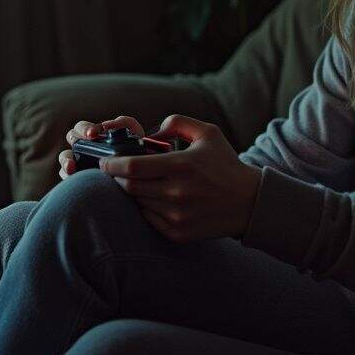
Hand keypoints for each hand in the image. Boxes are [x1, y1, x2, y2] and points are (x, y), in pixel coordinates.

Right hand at [57, 115, 144, 179]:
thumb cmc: (134, 150)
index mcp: (93, 135)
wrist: (141, 175)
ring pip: (65, 159)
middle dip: (74, 141)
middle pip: (71, 139)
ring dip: (66, 162)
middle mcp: (83, 148)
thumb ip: (125, 123)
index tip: (92, 134)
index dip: (84, 129)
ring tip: (71, 167)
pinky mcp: (80, 180)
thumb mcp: (134, 133)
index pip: (81, 127)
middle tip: (84, 147)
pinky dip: (70, 178)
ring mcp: (79, 164)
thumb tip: (107, 125)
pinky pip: (69, 178)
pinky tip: (77, 182)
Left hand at [99, 114, 260, 242]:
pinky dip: (145, 208)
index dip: (112, 164)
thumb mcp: (207, 133)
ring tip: (140, 183)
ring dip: (133, 192)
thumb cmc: (226, 165)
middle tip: (116, 172)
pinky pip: (148, 219)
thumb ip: (177, 122)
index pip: (132, 167)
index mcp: (181, 165)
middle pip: (129, 186)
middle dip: (117, 178)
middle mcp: (177, 192)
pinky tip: (154, 199)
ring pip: (137, 203)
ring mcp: (176, 215)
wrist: (249, 203)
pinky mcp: (177, 232)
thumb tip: (151, 131)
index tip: (105, 162)